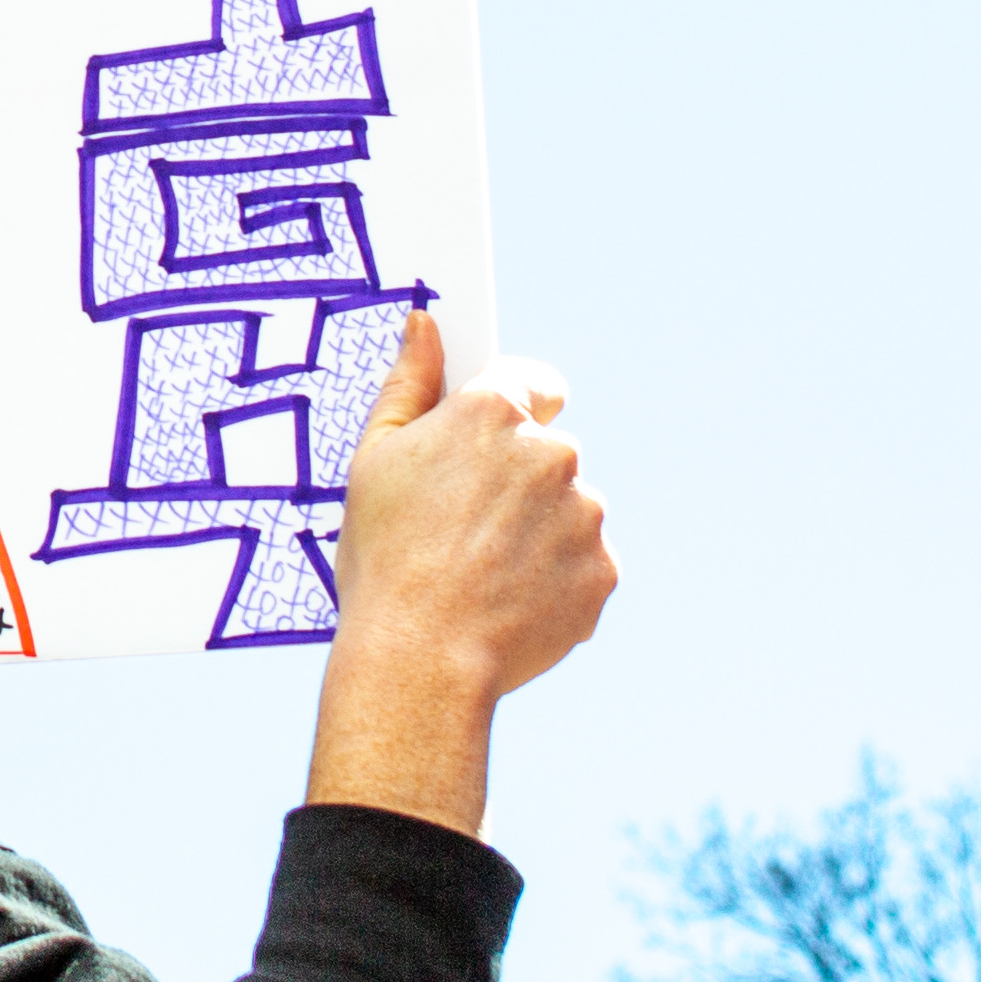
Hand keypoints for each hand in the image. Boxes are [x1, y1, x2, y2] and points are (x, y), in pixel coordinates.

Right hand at [307, 312, 616, 834]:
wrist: (423, 657)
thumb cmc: (385, 553)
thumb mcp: (375, 456)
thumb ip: (410, 382)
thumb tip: (426, 324)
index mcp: (493, 414)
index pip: (533, 379)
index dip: (512, 405)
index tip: (488, 438)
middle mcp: (552, 454)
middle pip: (549, 448)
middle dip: (517, 476)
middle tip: (464, 521)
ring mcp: (585, 514)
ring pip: (568, 507)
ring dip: (539, 527)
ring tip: (481, 568)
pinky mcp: (604, 571)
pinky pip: (583, 561)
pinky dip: (555, 575)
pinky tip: (507, 597)